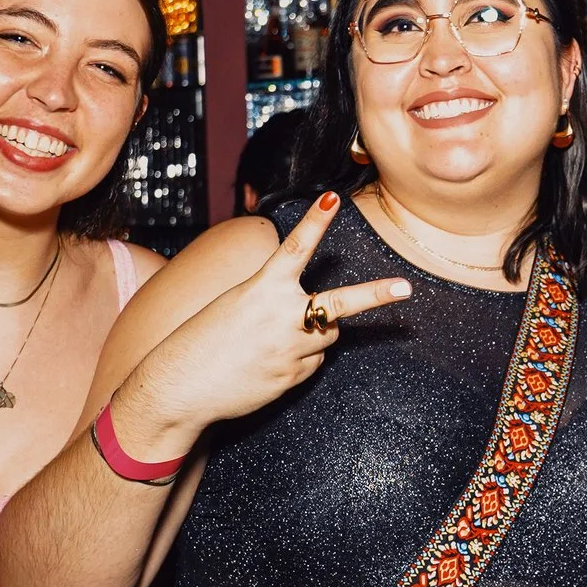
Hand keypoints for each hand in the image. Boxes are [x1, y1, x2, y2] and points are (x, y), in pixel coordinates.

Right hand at [118, 192, 410, 452]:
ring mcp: (291, 349)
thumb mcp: (235, 304)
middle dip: (376, 295)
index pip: (295, 247)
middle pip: (340, 304)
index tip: (333, 198)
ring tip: (275, 340)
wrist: (181, 388)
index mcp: (262, 288)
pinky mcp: (293, 376)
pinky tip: (269, 364)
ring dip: (315, 333)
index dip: (315, 221)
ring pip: (327, 334)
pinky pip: (312, 363)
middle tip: (405, 288)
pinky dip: (299, 360)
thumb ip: (275, 301)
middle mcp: (282, 316)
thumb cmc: (202, 341)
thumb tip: (316, 317)